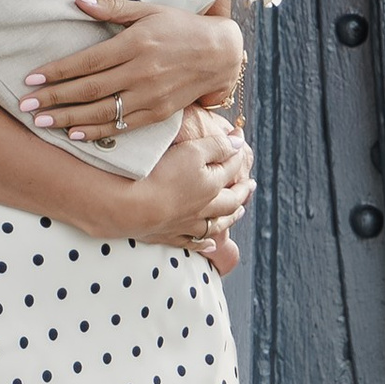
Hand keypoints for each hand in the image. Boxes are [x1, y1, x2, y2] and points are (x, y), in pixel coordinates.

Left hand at [25, 0, 243, 141]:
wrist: (219, 54)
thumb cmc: (180, 26)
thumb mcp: (149, 9)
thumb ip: (112, 7)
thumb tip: (77, 1)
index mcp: (134, 44)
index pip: (87, 61)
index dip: (57, 71)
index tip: (32, 77)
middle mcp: (140, 72)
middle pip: (89, 89)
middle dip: (54, 98)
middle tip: (26, 105)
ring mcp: (149, 96)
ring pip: (102, 112)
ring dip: (69, 119)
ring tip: (42, 122)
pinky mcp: (158, 114)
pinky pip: (122, 127)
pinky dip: (98, 132)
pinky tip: (76, 134)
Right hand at [131, 108, 252, 268]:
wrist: (133, 206)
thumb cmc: (162, 174)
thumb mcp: (192, 150)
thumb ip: (217, 146)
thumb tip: (239, 143)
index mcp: (212, 186)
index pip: (231, 168)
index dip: (236, 152)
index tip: (239, 139)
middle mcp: (204, 208)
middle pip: (230, 201)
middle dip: (242, 191)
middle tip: (251, 185)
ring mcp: (187, 224)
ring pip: (215, 224)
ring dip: (230, 218)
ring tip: (239, 212)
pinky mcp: (169, 236)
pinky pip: (193, 243)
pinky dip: (204, 244)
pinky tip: (210, 244)